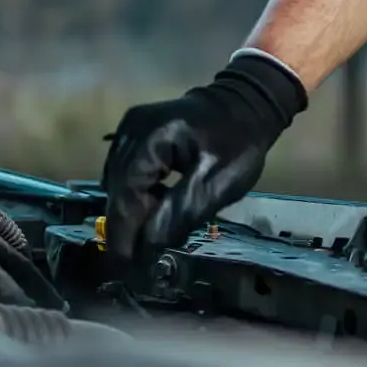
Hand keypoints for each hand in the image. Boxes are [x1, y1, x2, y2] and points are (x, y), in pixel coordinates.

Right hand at [102, 52, 306, 267]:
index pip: (126, 194)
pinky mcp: (137, 130)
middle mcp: (131, 130)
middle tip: (142, 258)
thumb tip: (147, 246)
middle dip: (128, 224)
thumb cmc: (239, 143)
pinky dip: (137, 191)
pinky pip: (127, 169)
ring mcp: (131, 127)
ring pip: (119, 180)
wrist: (249, 101)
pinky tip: (154, 204)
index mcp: (150, 139)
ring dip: (132, 208)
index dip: (123, 233)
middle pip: (118, 188)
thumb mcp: (215, 184)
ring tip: (151, 232)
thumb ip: (178, 214)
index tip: (124, 265)